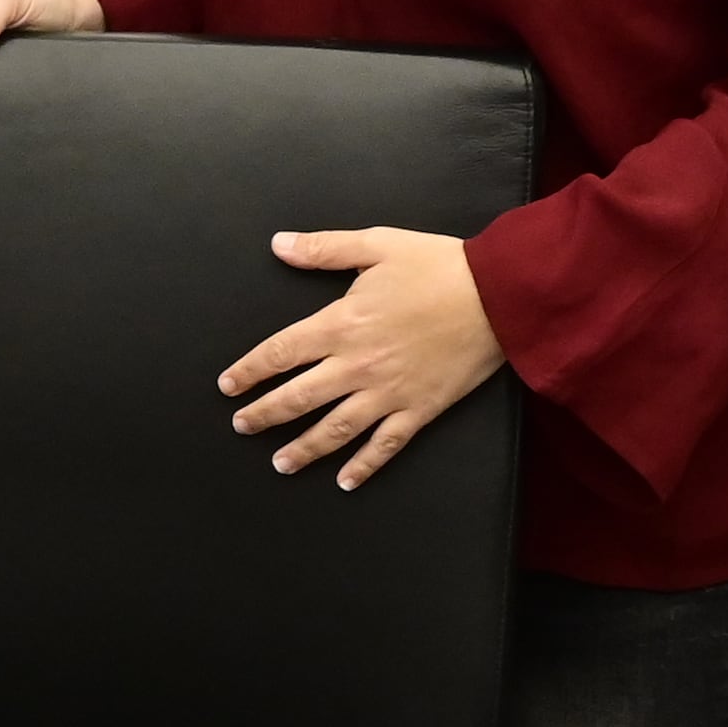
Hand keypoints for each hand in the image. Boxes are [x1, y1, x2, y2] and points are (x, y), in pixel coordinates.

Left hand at [220, 227, 506, 488]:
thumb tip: (278, 245)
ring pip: (335, 429)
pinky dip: (364, 466)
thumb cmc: (437, 266)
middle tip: (241, 426)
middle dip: (265, 414)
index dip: (250, 371)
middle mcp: (357, 365)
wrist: (499, 296)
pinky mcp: (420, 409)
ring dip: (304, 448)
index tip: (228, 386)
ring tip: (279, 463)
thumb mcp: (376, 245)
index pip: (280, 353)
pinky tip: (345, 481)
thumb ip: (323, 249)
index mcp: (341, 325)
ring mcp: (388, 392)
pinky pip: (386, 445)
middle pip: (298, 397)